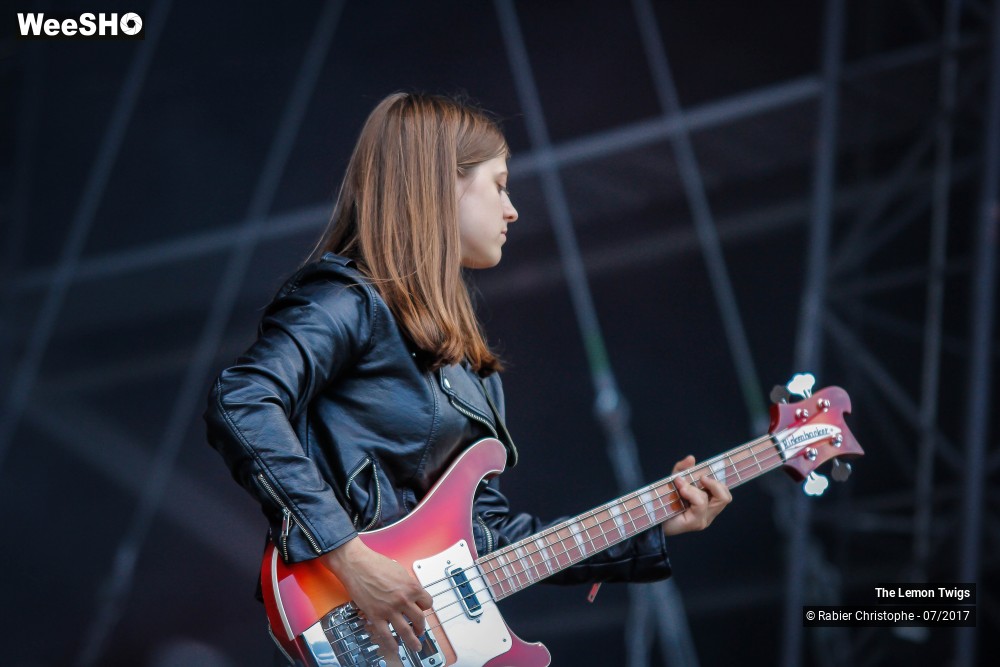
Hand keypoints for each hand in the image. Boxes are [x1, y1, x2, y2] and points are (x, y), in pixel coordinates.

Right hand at [321, 537, 432, 653]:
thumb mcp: (400, 571)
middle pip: (419, 619)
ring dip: (412, 641)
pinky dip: (391, 645)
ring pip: (406, 631)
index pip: (427, 603)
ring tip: (415, 646)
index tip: (422, 610)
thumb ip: (407, 585)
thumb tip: (411, 594)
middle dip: (421, 627)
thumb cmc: (375, 564)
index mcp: (411, 587)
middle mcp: (403, 600)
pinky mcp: (375, 615)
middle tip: (420, 631)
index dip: (425, 608)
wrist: (357, 564)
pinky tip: (395, 648)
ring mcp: (389, 609)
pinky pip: (386, 635)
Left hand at [662, 455, 731, 536]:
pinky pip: (701, 503)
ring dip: (699, 487)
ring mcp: (703, 520)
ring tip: (682, 486)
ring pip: (715, 499)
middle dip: (714, 483)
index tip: (703, 475)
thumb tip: (691, 458)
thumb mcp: (674, 480)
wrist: (652, 516)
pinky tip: (681, 490)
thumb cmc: (664, 500)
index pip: (725, 494)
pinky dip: (692, 492)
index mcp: (708, 504)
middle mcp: (709, 514)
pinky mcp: (695, 523)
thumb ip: (682, 468)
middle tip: (700, 478)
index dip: (719, 482)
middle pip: (725, 497)